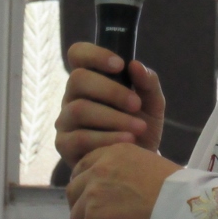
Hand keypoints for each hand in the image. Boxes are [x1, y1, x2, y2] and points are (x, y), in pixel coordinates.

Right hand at [55, 42, 165, 168]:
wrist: (139, 164)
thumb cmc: (141, 126)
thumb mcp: (152, 103)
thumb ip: (148, 83)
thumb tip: (135, 65)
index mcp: (91, 78)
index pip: (78, 54)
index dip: (95, 54)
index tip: (120, 65)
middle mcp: (73, 96)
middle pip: (78, 79)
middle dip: (111, 91)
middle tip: (136, 104)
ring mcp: (66, 120)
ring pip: (79, 109)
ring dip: (113, 118)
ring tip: (138, 128)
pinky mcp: (65, 145)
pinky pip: (80, 138)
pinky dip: (107, 139)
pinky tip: (127, 142)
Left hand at [66, 143, 182, 218]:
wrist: (181, 204)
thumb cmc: (175, 186)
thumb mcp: (147, 163)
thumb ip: (124, 169)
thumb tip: (114, 190)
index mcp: (112, 152)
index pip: (84, 166)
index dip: (85, 185)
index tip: (92, 199)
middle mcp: (99, 169)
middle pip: (74, 191)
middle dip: (83, 208)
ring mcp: (94, 195)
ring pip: (77, 217)